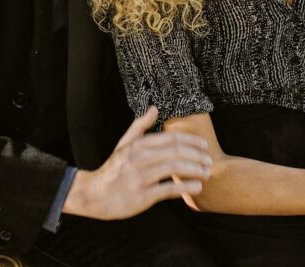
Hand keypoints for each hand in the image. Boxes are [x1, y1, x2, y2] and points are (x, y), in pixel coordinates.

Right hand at [62, 106, 211, 220]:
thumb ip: (140, 126)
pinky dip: (185, 188)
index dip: (191, 141)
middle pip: (176, 152)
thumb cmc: (113, 168)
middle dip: (197, 156)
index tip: (205, 146)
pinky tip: (197, 187)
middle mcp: (140, 158)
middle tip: (210, 161)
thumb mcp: (124, 144)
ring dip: (195, 170)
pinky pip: (168, 190)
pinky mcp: (142, 196)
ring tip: (207, 173)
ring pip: (174, 169)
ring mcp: (141, 177)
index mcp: (138, 145)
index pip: (171, 138)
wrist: (94, 194)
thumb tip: (155, 108)